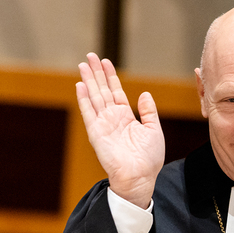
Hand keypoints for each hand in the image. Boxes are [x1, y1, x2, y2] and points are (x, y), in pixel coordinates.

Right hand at [76, 52, 164, 208]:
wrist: (139, 177)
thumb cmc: (149, 159)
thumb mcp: (153, 130)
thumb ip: (148, 112)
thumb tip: (145, 94)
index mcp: (126, 117)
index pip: (116, 91)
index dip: (110, 76)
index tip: (106, 61)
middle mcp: (112, 118)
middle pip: (102, 90)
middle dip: (96, 72)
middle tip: (90, 55)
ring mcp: (103, 125)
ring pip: (94, 97)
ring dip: (88, 80)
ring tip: (83, 64)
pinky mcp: (96, 133)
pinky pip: (88, 113)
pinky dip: (84, 99)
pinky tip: (80, 85)